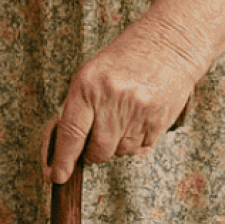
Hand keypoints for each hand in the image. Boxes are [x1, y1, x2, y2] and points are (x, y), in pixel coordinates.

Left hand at [43, 14, 202, 184]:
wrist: (167, 47)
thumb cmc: (122, 60)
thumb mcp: (90, 75)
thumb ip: (79, 108)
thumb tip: (70, 145)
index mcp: (88, 87)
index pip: (72, 132)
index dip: (63, 159)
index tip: (57, 176)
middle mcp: (113, 101)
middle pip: (97, 150)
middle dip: (92, 152)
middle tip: (95, 136)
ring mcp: (138, 113)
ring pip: (120, 152)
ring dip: (115, 146)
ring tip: (120, 119)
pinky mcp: (160, 122)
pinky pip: (141, 149)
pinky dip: (134, 143)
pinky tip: (136, 122)